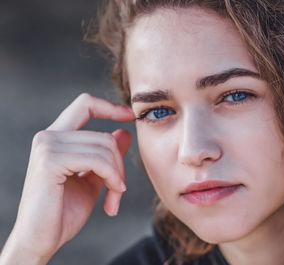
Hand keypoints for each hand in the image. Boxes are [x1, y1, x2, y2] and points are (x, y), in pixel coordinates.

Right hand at [0, 93, 134, 263]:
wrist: (41, 240)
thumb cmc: (63, 213)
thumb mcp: (93, 179)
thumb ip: (106, 156)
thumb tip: (124, 132)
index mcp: (57, 138)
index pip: (85, 104)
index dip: (110, 107)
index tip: (130, 115)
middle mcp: (48, 136)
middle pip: (104, 135)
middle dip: (120, 164)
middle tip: (119, 189)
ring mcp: (47, 146)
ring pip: (105, 147)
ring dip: (117, 176)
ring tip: (114, 198)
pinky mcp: (50, 161)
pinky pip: (97, 160)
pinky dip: (112, 178)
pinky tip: (112, 199)